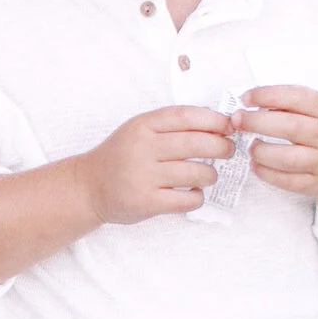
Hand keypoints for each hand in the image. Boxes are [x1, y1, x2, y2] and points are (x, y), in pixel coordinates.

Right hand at [72, 106, 234, 224]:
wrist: (88, 186)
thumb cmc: (121, 156)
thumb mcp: (138, 130)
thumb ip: (170, 125)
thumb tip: (217, 124)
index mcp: (142, 126)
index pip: (187, 116)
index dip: (214, 120)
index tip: (229, 126)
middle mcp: (142, 148)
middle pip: (197, 143)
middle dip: (222, 147)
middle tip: (228, 150)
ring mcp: (144, 176)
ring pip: (197, 173)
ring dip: (210, 175)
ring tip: (207, 175)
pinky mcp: (147, 202)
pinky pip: (188, 200)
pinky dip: (197, 197)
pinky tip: (191, 193)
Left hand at [239, 84, 317, 263]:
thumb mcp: (317, 109)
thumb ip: (290, 104)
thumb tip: (251, 103)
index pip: (297, 98)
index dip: (268, 96)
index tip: (246, 98)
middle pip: (290, 128)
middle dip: (257, 122)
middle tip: (237, 120)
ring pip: (287, 159)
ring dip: (260, 152)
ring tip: (250, 146)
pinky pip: (287, 181)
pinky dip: (266, 173)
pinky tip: (256, 164)